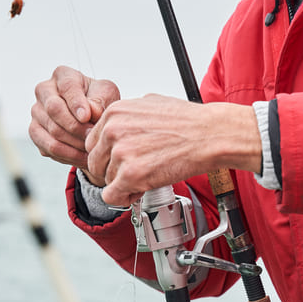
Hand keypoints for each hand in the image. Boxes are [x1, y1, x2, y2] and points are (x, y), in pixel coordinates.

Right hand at [30, 66, 120, 183]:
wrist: (92, 117)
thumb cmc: (100, 101)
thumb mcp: (107, 95)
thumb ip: (100, 100)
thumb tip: (90, 112)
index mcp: (63, 75)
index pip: (67, 87)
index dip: (76, 103)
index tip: (88, 117)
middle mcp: (44, 91)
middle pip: (54, 110)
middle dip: (76, 127)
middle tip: (93, 137)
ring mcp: (36, 112)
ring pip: (51, 132)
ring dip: (74, 144)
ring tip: (92, 151)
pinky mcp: (35, 132)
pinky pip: (48, 148)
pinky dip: (68, 156)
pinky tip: (84, 158)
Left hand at [85, 95, 261, 206]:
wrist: (210, 135)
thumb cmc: (189, 121)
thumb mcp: (151, 103)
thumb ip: (129, 115)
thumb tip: (120, 124)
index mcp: (115, 113)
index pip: (93, 142)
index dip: (107, 155)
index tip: (120, 161)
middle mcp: (113, 130)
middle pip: (96, 162)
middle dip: (113, 171)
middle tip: (134, 172)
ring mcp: (120, 153)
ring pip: (106, 180)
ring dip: (123, 184)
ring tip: (146, 177)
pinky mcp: (131, 174)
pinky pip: (112, 196)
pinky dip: (124, 198)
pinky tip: (140, 189)